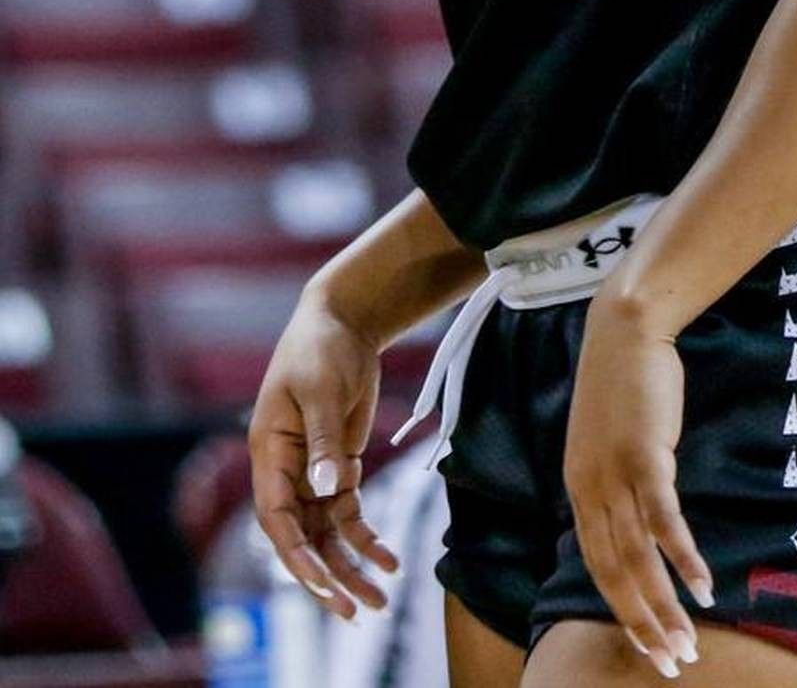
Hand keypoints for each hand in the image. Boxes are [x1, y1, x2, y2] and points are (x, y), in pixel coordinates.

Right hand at [248, 284, 400, 620]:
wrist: (342, 322)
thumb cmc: (320, 347)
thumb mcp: (319, 389)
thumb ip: (323, 439)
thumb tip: (328, 487)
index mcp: (268, 451)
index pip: (276, 516)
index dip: (295, 554)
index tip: (320, 583)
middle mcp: (286, 470)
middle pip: (302, 535)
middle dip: (326, 576)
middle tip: (354, 612)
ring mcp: (312, 471)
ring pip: (326, 532)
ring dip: (349, 566)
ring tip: (379, 602)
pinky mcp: (339, 466)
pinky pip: (348, 513)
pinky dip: (367, 538)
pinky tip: (389, 561)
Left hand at [563, 295, 714, 678]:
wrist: (624, 331)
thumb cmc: (623, 385)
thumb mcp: (607, 442)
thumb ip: (616, 483)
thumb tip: (638, 521)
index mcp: (579, 489)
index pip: (597, 565)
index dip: (621, 608)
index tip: (646, 644)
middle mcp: (590, 489)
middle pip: (615, 572)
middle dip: (643, 623)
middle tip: (671, 663)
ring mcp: (615, 473)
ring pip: (638, 556)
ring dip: (665, 604)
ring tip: (688, 641)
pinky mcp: (644, 455)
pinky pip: (664, 519)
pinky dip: (682, 557)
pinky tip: (703, 587)